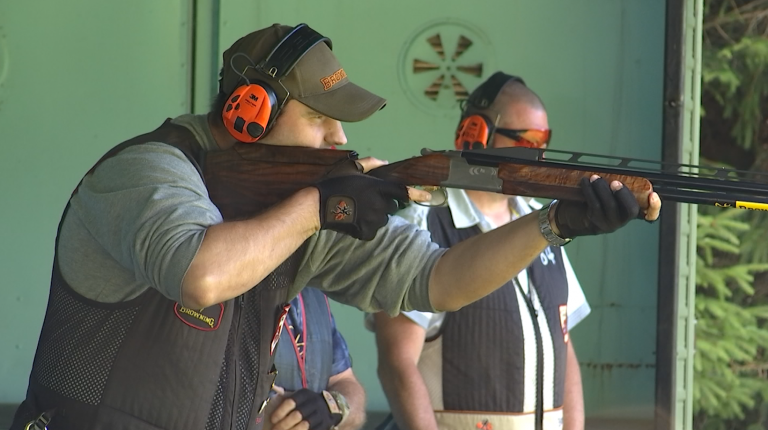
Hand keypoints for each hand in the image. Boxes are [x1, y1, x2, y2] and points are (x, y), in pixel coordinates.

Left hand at [270, 389, 339, 429]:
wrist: (329, 406)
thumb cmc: (306, 402)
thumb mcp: (298, 395)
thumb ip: (285, 394)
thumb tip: (273, 388)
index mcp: (305, 394)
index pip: (291, 402)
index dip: (280, 412)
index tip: (273, 420)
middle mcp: (314, 403)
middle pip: (297, 415)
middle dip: (284, 424)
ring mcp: (321, 414)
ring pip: (305, 425)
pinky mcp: (325, 424)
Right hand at [314, 158, 428, 240]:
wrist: (317, 206)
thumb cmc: (333, 184)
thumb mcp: (350, 167)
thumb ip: (370, 164)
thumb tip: (384, 162)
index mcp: (377, 187)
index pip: (402, 191)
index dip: (417, 193)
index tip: (429, 196)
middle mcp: (379, 204)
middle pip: (391, 206)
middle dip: (383, 204)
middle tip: (365, 200)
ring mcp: (373, 220)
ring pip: (381, 219)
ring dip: (374, 216)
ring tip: (356, 210)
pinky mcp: (366, 232)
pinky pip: (372, 230)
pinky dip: (365, 227)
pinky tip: (353, 220)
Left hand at [552, 175, 655, 237]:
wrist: (567, 219)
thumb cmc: (587, 203)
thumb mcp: (605, 195)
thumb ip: (613, 187)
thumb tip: (615, 170)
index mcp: (628, 212)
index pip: (649, 215)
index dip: (654, 207)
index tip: (653, 195)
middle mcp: (621, 220)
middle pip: (630, 210)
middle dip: (624, 194)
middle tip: (615, 182)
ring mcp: (608, 224)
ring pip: (610, 207)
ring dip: (602, 189)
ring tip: (595, 178)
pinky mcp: (594, 223)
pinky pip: (594, 206)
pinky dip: (589, 191)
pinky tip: (585, 182)